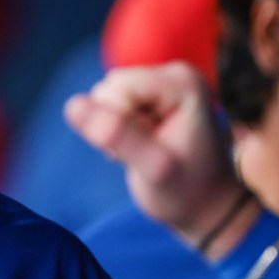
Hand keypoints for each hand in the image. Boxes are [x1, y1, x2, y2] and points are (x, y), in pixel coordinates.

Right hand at [63, 62, 243, 246]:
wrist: (207, 206)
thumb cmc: (186, 192)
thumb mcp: (153, 169)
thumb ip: (117, 135)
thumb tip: (72, 105)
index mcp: (182, 82)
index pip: (116, 90)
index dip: (118, 124)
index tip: (150, 149)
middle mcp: (174, 73)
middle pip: (108, 90)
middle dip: (116, 126)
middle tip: (147, 153)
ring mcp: (162, 81)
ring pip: (104, 98)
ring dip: (115, 130)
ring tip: (146, 151)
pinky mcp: (150, 93)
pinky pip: (109, 104)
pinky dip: (117, 130)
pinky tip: (143, 145)